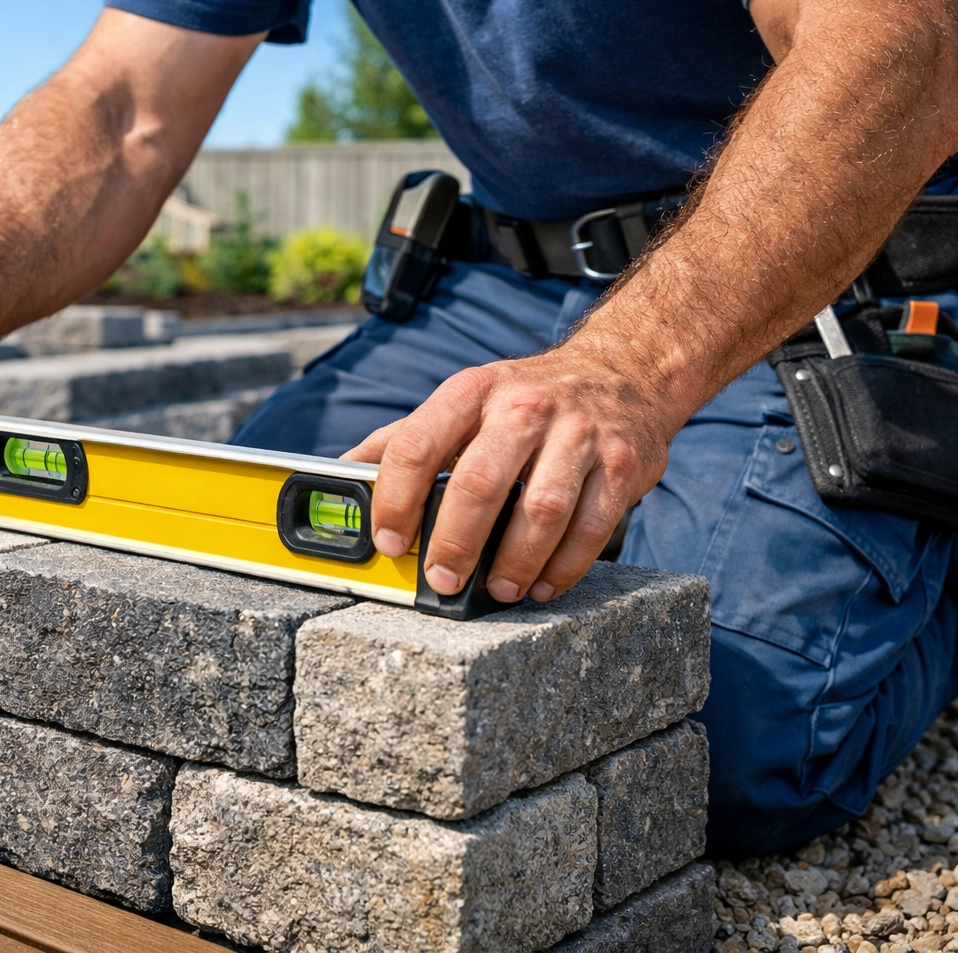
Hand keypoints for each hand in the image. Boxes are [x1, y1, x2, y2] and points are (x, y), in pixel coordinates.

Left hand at [344, 349, 677, 602]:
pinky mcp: (621, 464)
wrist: (622, 371)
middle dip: (454, 542)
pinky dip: (565, 566)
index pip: (417, 445)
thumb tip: (339, 473)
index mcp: (470, 392)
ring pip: (541, 509)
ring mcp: (577, 434)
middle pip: (478, 483)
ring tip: (498, 590)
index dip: (395, 499)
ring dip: (515, 561)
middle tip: (442, 579)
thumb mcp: (462, 401)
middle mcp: (523, 407)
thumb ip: (402, 437)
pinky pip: (591, 526)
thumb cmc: (522, 400)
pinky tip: (542, 584)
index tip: (387, 541)